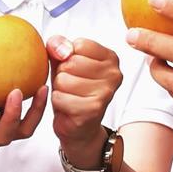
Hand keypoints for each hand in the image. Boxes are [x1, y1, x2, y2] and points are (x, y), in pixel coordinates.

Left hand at [47, 35, 123, 162]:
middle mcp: (114, 74)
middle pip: (69, 63)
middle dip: (62, 75)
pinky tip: (68, 107)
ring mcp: (106, 92)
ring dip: (59, 90)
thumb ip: (58, 44)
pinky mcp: (94, 109)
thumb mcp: (63, 61)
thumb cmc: (72, 91)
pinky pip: (60, 97)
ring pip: (63, 80)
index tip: (75, 70)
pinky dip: (58, 102)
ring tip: (70, 96)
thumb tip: (62, 50)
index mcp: (110, 58)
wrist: (79, 127)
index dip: (67, 57)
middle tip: (71, 87)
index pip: (78, 45)